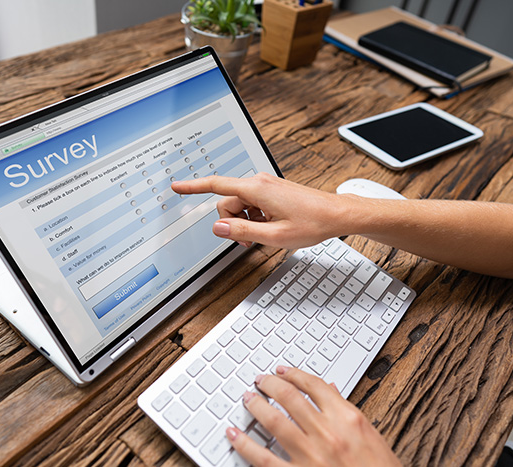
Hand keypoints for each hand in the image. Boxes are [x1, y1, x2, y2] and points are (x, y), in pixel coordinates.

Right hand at [172, 173, 355, 248]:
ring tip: (264, 235)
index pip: (216, 186)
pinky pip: (252, 204)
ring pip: (240, 205)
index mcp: (256, 189)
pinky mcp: (272, 191)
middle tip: (248, 241)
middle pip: (228, 202)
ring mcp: (266, 186)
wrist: (336, 214)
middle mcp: (259, 182)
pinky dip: (255, 218)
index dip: (193, 187)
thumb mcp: (273, 236)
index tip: (177, 187)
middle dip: (232, 222)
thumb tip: (218, 227)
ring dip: (245, 222)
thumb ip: (241, 231)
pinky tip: (270, 227)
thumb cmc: (311, 223)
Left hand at [226, 367, 400, 466]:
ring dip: (256, 406)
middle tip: (260, 381)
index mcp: (349, 419)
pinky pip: (263, 458)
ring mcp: (311, 455)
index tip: (282, 371)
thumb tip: (329, 390)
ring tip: (247, 399)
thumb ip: (347, 412)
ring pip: (273, 421)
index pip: (315, 386)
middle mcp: (328, 433)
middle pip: (290, 397)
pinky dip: (244, 444)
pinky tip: (234, 435)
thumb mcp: (370, 436)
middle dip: (270, 385)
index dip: (294, 374)